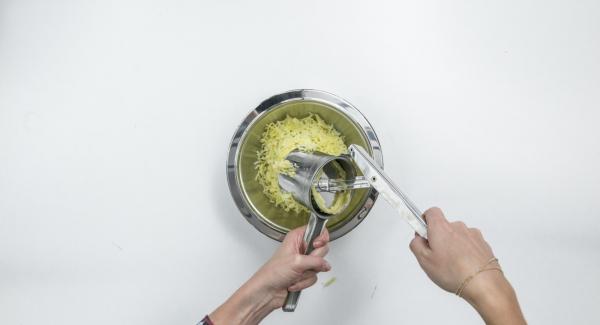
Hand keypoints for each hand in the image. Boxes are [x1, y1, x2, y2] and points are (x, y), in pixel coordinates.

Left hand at [209, 226, 330, 324]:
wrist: (267, 292)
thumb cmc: (273, 272)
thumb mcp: (297, 262)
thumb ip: (316, 261)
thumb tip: (326, 264)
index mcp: (296, 238)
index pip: (317, 230)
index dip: (321, 238)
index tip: (316, 245)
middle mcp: (301, 248)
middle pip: (322, 249)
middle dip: (314, 261)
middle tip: (303, 264)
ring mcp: (304, 262)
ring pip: (319, 266)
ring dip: (307, 274)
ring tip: (295, 275)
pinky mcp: (304, 274)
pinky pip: (314, 277)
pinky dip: (304, 282)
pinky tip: (293, 283)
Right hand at [409, 207, 525, 324]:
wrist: (483, 283)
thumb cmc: (454, 272)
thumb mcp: (424, 260)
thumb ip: (416, 245)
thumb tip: (417, 239)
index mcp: (441, 227)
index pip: (431, 212)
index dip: (425, 220)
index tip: (422, 232)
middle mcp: (457, 226)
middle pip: (444, 227)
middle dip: (439, 238)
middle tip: (437, 256)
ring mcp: (472, 234)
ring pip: (458, 236)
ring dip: (454, 246)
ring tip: (452, 265)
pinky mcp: (483, 244)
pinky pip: (470, 244)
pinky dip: (466, 252)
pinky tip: (464, 267)